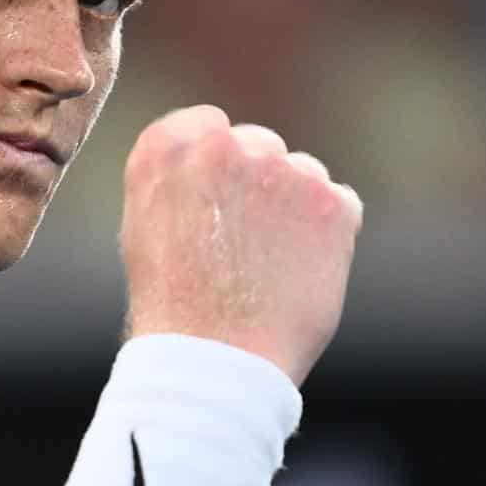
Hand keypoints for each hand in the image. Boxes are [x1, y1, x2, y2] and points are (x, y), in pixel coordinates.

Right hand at [119, 105, 362, 386]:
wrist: (218, 362)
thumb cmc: (175, 308)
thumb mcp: (146, 228)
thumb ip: (179, 179)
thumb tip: (214, 160)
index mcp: (166, 150)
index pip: (209, 123)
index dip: (220, 164)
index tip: (219, 200)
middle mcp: (224, 147)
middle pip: (261, 146)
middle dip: (261, 185)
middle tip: (247, 247)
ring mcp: (282, 170)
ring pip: (303, 175)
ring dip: (296, 209)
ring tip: (270, 270)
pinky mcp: (332, 202)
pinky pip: (340, 205)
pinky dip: (330, 236)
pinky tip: (299, 275)